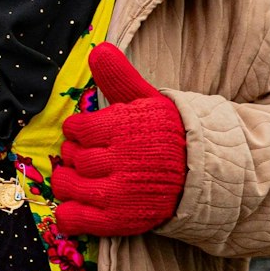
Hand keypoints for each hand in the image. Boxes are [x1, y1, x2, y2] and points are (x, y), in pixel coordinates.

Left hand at [52, 43, 189, 237]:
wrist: (202, 173)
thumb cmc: (168, 133)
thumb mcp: (148, 99)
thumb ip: (120, 76)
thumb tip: (98, 49)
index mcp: (123, 128)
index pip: (77, 128)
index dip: (77, 130)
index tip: (87, 133)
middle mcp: (119, 161)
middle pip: (72, 156)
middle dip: (75, 154)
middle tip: (88, 155)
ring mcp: (118, 194)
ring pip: (67, 185)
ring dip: (67, 181)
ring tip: (81, 177)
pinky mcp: (118, 220)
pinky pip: (75, 219)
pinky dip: (68, 214)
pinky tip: (78, 204)